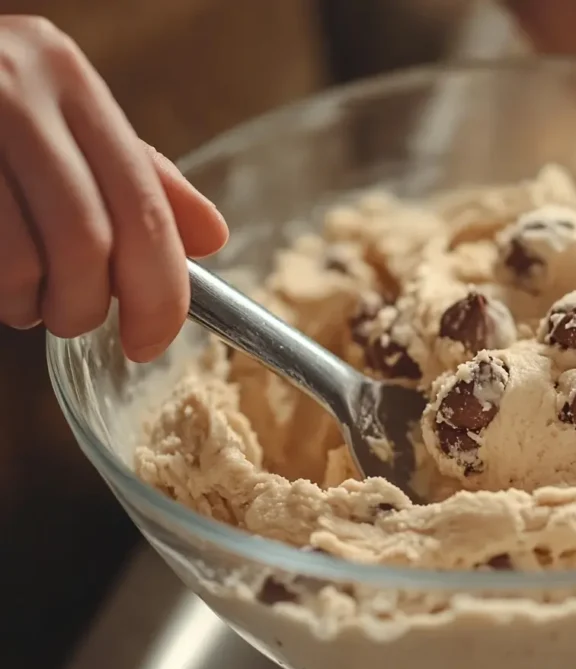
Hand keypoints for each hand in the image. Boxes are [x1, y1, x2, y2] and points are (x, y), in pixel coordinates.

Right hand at [0, 17, 227, 361]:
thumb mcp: (60, 123)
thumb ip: (135, 177)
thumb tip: (211, 237)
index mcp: (69, 79)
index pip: (144, 204)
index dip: (160, 289)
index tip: (153, 338)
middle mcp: (16, 90)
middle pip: (89, 239)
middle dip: (90, 304)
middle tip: (78, 319)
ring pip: (26, 260)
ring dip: (35, 304)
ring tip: (27, 296)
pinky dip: (2, 293)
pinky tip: (1, 284)